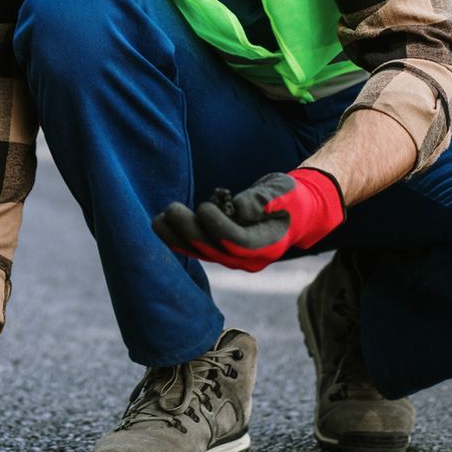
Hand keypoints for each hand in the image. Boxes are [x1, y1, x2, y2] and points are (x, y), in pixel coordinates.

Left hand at [152, 168, 344, 271]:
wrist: (294, 212)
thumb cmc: (290, 199)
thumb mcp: (284, 193)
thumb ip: (264, 200)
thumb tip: (238, 208)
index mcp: (267, 245)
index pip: (237, 242)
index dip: (218, 226)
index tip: (203, 207)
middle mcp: (248, 258)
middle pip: (213, 249)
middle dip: (189, 230)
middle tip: (171, 209)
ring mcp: (234, 257)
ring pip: (201, 252)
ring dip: (177, 237)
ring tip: (158, 219)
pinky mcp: (222, 250)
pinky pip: (197, 248)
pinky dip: (178, 239)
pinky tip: (162, 227)